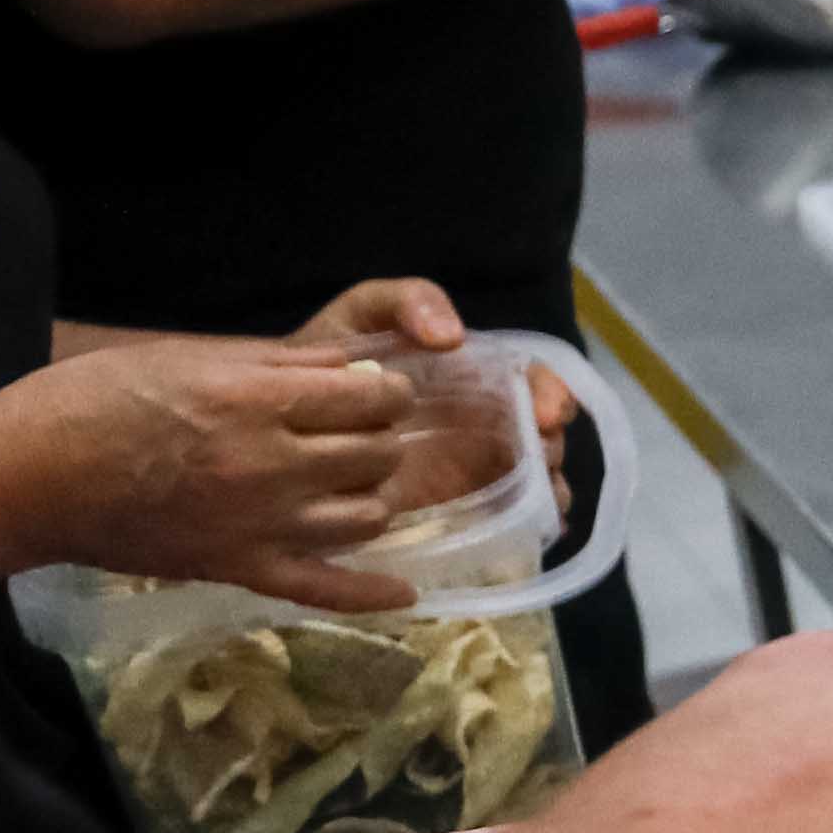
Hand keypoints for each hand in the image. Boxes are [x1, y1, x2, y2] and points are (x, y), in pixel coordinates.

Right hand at [0, 332, 450, 605]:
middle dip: (380, 437)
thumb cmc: (91, 400)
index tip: (377, 389)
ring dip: (369, 496)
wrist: (25, 477)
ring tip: (346, 482)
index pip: (372, 397)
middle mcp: (269, 466)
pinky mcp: (236, 568)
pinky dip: (369, 594)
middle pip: (376, 455)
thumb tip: (353, 362)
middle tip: (357, 431)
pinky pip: (323, 590)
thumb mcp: (185, 355)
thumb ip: (274, 362)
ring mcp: (257, 525)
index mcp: (255, 402)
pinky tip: (402, 593)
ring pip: (366, 518)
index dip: (387, 389)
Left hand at [288, 277, 551, 519]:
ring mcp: (471, 470)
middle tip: (542, 459)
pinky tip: (532, 531)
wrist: (277, 419)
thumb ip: (406, 301)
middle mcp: (484, 423)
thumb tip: (455, 336)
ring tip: (542, 501)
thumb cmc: (326, 361)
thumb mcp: (363, 313)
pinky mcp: (451, 510)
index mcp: (475, 377)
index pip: (537, 382)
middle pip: (545, 437)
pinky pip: (502, 522)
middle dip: (555, 448)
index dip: (554, 395)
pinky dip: (530, 527)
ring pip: (534, 483)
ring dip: (550, 490)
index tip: (546, 415)